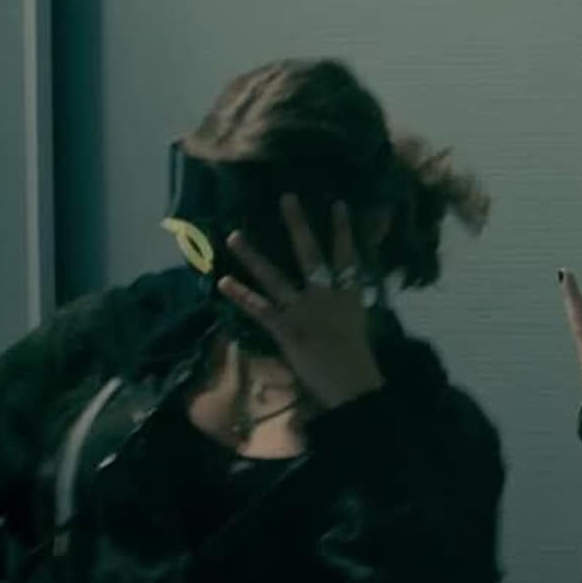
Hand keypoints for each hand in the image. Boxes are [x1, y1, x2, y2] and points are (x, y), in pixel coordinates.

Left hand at [218, 194, 386, 407]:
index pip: (346, 255)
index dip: (342, 229)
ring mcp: (302, 310)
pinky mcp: (286, 329)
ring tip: (233, 235)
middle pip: (310, 254)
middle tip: (286, 198)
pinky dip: (241, 295)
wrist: (352, 384)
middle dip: (297, 226)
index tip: (337, 203)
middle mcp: (324, 295)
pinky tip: (223, 281)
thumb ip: (349, 300)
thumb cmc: (357, 357)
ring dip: (253, 256)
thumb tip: (345, 286)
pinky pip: (259, 309)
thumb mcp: (358, 321)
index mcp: (347, 294)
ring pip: (275, 277)